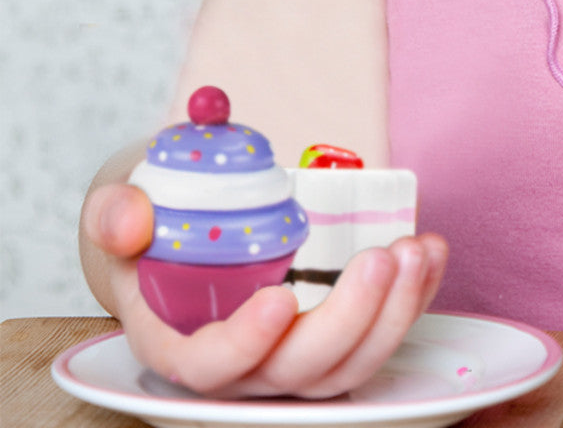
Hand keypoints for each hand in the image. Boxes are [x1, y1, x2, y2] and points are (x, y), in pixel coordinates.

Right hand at [81, 182, 447, 397]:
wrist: (189, 226)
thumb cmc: (154, 224)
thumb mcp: (118, 207)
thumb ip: (115, 213)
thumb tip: (131, 221)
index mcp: (180, 342)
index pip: (211, 368)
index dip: (244, 346)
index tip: (279, 301)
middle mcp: (245, 364)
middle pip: (300, 370)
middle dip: (348, 319)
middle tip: (381, 257)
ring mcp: (296, 354)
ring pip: (351, 362)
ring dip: (395, 311)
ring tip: (416, 249)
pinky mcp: (339, 333)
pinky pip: (382, 332)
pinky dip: (416, 296)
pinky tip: (432, 249)